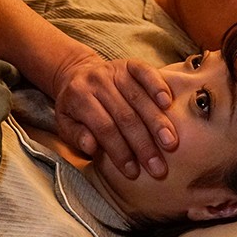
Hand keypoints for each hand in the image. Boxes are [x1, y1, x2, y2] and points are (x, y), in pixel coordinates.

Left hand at [53, 56, 177, 178]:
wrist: (76, 74)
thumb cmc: (74, 108)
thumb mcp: (65, 125)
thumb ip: (77, 136)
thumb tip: (91, 147)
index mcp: (78, 97)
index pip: (103, 128)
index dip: (119, 151)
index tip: (133, 172)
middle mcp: (97, 81)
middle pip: (124, 116)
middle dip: (143, 144)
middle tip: (158, 167)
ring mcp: (115, 70)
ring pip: (139, 98)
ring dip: (157, 122)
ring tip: (171, 144)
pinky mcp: (130, 64)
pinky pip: (146, 73)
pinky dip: (158, 86)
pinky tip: (168, 103)